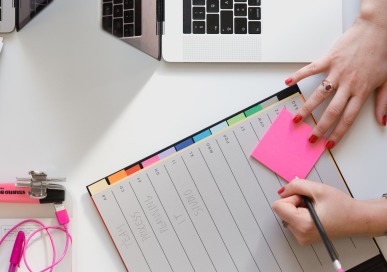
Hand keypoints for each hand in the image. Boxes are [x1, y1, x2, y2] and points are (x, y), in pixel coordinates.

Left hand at [272, 179, 362, 244]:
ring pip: (287, 214)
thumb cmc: (342, 206)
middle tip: (313, 203)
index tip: (305, 198)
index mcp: (303, 225)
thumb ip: (296, 186)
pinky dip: (301, 213)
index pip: (278, 206)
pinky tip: (315, 214)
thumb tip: (282, 190)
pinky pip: (292, 219)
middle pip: (281, 210)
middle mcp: (300, 234)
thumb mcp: (318, 189)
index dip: (291, 197)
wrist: (357, 219)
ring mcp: (301, 237)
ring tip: (316, 209)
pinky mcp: (303, 236)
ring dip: (298, 207)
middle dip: (295, 202)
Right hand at [285, 2, 386, 148]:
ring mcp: (337, 72)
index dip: (338, 134)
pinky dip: (298, 75)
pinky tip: (289, 82)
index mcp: (362, 91)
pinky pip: (311, 69)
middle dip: (319, 128)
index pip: (348, 118)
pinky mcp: (329, 59)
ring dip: (306, 109)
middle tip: (310, 138)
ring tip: (297, 119)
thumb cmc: (382, 53)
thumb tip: (382, 120)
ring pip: (319, 95)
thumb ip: (383, 102)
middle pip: (331, 111)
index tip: (329, 144)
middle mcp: (348, 84)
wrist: (378, 29)